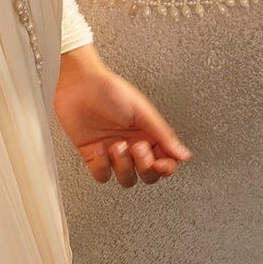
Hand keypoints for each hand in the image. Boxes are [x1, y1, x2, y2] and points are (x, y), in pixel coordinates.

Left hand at [53, 45, 191, 186]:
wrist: (78, 84)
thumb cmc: (109, 89)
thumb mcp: (142, 111)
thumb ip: (163, 135)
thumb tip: (184, 154)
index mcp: (148, 134)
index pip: (165, 161)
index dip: (166, 168)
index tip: (161, 164)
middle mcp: (132, 145)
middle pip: (148, 175)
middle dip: (144, 166)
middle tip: (137, 147)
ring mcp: (113, 153)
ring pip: (127, 178)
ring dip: (123, 165)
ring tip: (117, 145)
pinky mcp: (94, 156)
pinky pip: (102, 175)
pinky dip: (102, 166)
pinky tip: (100, 148)